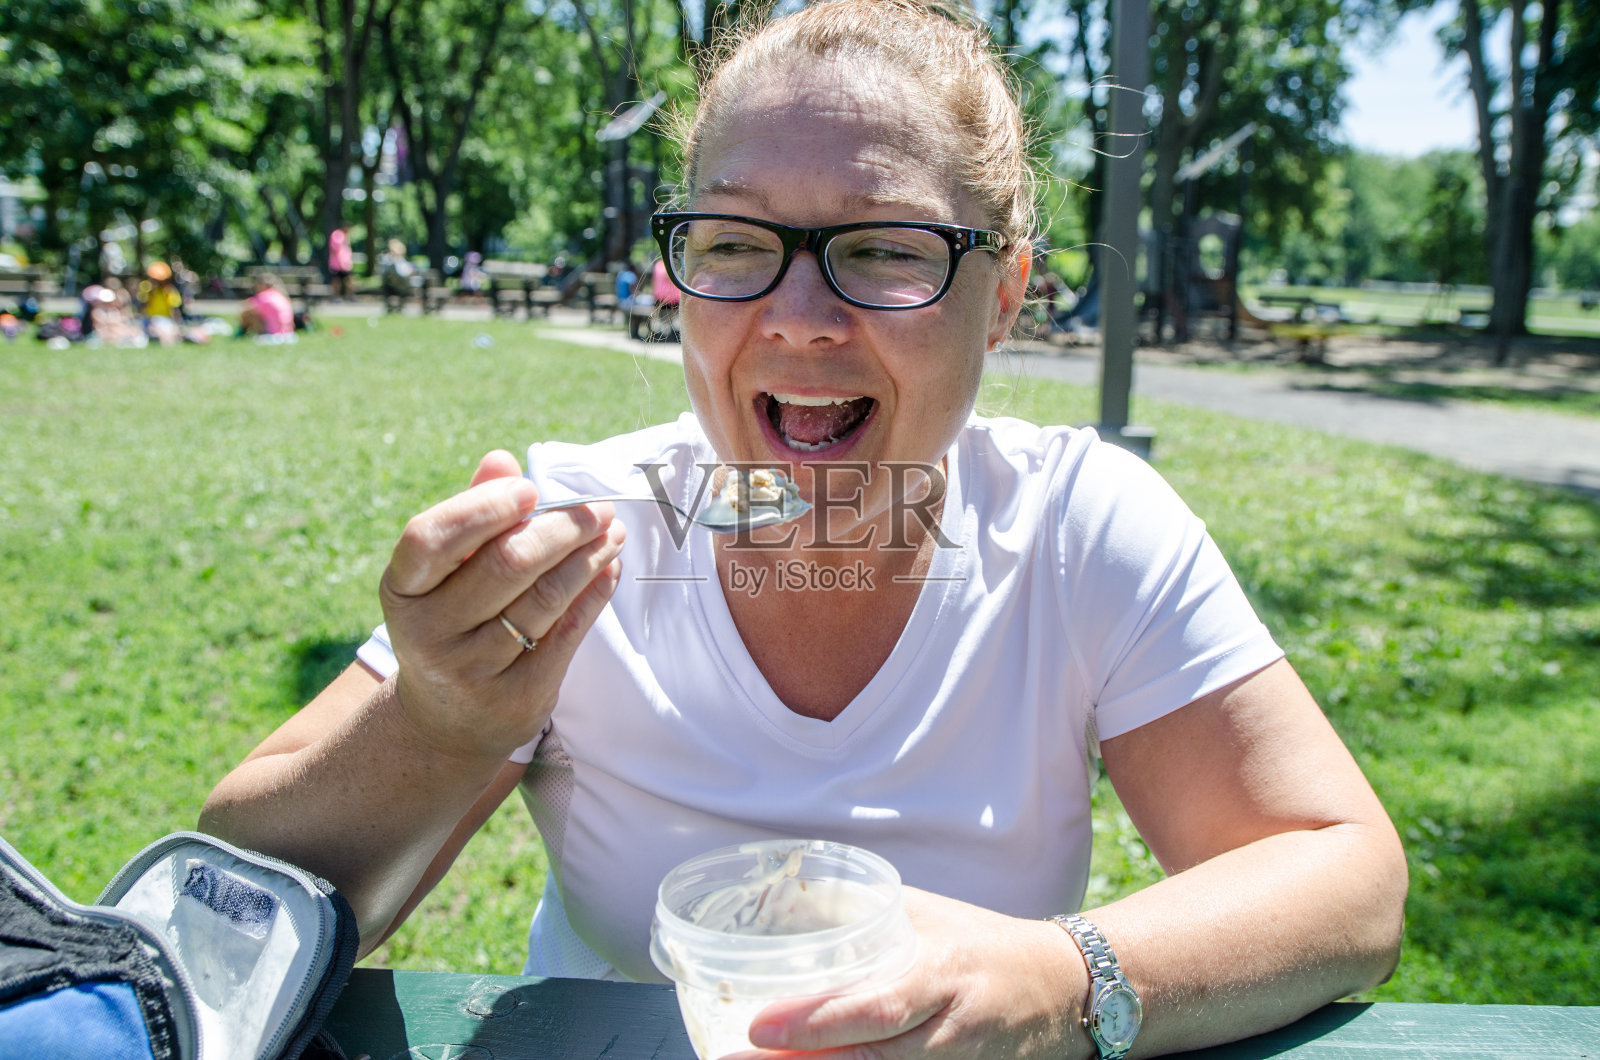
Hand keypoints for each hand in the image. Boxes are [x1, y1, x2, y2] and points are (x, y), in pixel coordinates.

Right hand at [378, 449, 625, 760]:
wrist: (448, 720)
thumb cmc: (452, 620)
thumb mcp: (446, 572)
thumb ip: (472, 514)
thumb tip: (502, 461)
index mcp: (402, 588)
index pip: (431, 538)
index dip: (483, 508)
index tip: (531, 489)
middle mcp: (428, 631)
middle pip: (506, 564)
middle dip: (562, 528)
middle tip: (598, 509)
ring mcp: (471, 669)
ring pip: (544, 598)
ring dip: (588, 557)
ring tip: (612, 532)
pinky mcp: (514, 697)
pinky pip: (567, 634)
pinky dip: (594, 594)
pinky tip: (608, 569)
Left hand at [730, 888, 1088, 1059]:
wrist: (1063, 989)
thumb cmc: (981, 944)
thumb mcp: (930, 916)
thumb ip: (866, 910)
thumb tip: (793, 893)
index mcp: (939, 974)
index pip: (874, 1006)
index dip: (817, 1021)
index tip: (759, 1024)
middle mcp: (946, 1029)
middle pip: (869, 1059)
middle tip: (735, 1057)